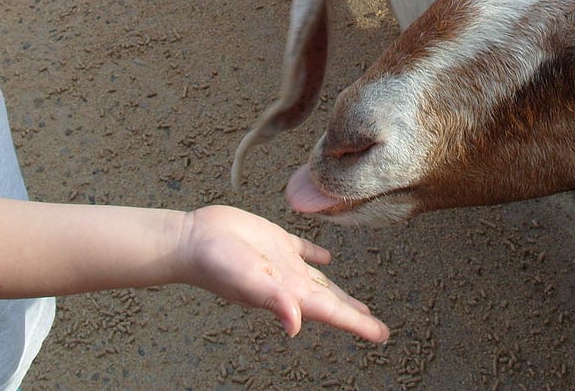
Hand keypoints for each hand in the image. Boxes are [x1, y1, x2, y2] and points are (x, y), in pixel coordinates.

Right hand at [177, 204, 389, 342]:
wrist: (193, 239)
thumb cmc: (217, 263)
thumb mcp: (248, 280)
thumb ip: (273, 300)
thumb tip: (294, 325)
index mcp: (290, 293)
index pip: (331, 312)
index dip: (358, 324)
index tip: (381, 334)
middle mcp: (290, 282)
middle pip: (330, 302)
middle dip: (354, 316)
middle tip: (375, 327)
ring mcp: (283, 263)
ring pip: (320, 281)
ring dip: (338, 292)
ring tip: (356, 305)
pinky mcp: (274, 241)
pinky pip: (303, 251)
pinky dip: (317, 256)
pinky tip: (326, 258)